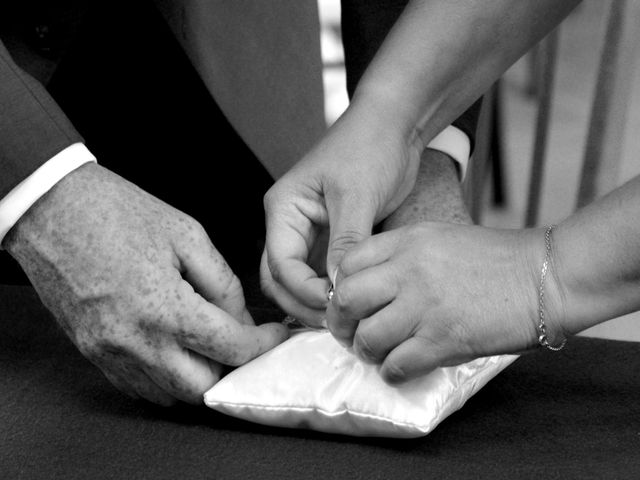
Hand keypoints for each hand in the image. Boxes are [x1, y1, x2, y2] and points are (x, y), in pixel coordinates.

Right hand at [4, 164, 287, 404]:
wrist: (52, 208)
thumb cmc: (118, 212)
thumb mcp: (187, 234)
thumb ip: (223, 283)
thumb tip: (241, 319)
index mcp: (166, 308)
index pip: (231, 348)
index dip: (263, 345)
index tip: (275, 335)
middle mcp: (136, 342)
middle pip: (202, 388)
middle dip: (230, 370)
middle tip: (240, 343)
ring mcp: (109, 352)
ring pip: (169, 395)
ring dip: (197, 377)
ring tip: (207, 345)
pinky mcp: (91, 352)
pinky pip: (137, 386)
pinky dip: (164, 377)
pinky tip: (173, 348)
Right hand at [262, 101, 421, 325]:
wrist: (394, 125)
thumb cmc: (369, 145)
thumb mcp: (356, 195)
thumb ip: (345, 242)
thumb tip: (338, 286)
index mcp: (283, 209)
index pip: (280, 263)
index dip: (303, 290)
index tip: (335, 302)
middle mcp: (289, 224)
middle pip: (280, 278)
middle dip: (302, 303)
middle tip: (336, 321)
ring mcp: (309, 232)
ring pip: (299, 280)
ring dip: (315, 301)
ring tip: (344, 316)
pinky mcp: (331, 237)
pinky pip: (322, 272)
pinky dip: (331, 289)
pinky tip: (351, 301)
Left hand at [325, 222, 566, 382]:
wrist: (543, 275)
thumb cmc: (494, 258)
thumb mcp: (439, 238)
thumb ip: (400, 254)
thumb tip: (367, 285)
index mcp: (407, 241)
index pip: (347, 263)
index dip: (339, 288)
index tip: (348, 303)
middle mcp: (409, 271)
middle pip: (346, 300)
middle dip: (341, 322)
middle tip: (351, 333)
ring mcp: (425, 306)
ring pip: (367, 337)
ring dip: (367, 351)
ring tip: (379, 352)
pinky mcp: (444, 339)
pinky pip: (396, 364)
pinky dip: (392, 371)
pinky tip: (401, 366)